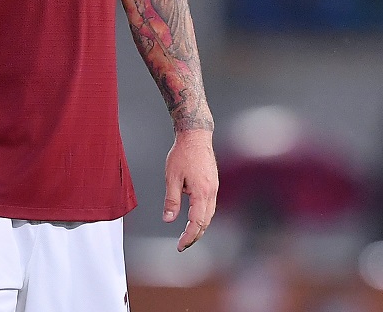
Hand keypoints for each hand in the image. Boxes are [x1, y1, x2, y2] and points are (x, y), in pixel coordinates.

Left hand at [163, 129, 217, 250]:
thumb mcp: (171, 178)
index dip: (188, 237)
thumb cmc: (183, 153)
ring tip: (188, 235)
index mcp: (201, 192)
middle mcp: (211, 191)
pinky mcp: (213, 183)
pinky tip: (195, 217)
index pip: (196, 222)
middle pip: (206, 221)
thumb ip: (171, 200)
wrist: (196, 135)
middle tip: (183, 245)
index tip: (180, 246)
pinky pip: (210, 205)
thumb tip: (168, 219)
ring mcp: (214, 187)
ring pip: (210, 214)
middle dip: (195, 236)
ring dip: (200, 227)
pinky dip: (203, 216)